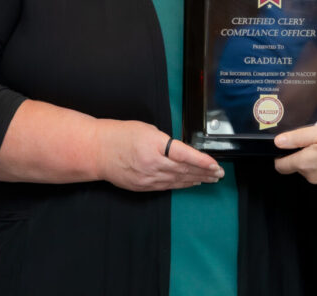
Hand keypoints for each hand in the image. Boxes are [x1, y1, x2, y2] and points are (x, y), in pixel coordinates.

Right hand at [94, 120, 223, 191]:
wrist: (97, 151)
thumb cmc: (121, 135)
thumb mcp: (148, 130)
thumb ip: (165, 142)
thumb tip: (180, 152)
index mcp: (155, 146)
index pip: (185, 155)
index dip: (203, 161)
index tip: (215, 165)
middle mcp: (153, 164)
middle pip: (185, 170)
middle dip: (204, 172)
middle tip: (219, 173)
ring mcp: (148, 178)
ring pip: (178, 180)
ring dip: (196, 180)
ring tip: (211, 179)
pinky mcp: (143, 186)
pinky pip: (167, 187)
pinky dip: (181, 185)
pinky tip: (191, 183)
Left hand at [273, 121, 316, 186]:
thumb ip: (296, 138)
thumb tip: (278, 142)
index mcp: (305, 164)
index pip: (281, 166)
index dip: (280, 156)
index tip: (286, 147)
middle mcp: (314, 177)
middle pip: (298, 166)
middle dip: (303, 153)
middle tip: (316, 138)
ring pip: (313, 170)